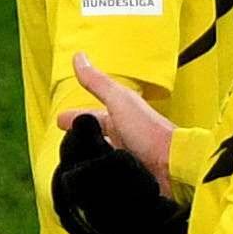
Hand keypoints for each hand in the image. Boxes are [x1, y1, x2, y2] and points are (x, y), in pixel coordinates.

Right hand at [71, 53, 179, 180]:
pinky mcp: (129, 175)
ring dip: (89, 154)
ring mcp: (128, 156)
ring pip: (102, 153)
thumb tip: (79, 57)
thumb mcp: (119, 101)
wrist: (173, 167)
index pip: (92, 116)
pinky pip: (109, 171)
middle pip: (97, 134)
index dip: (75, 117)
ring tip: (74, 160)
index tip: (59, 120)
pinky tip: (94, 176)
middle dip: (81, 135)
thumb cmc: (150, 134)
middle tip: (66, 139)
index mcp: (122, 116)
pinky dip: (99, 171)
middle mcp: (125, 136)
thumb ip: (98, 83)